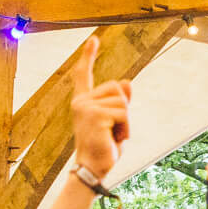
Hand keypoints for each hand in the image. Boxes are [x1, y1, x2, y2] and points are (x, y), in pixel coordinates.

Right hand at [69, 36, 133, 177]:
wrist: (93, 169)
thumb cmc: (104, 148)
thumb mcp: (115, 122)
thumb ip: (120, 102)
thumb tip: (127, 81)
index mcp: (83, 102)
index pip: (83, 75)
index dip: (88, 56)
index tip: (93, 39)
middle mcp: (81, 102)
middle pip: (117, 87)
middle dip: (124, 109)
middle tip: (114, 130)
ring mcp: (86, 107)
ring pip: (123, 101)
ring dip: (126, 122)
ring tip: (113, 136)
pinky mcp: (95, 115)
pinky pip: (124, 113)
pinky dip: (125, 129)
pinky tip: (113, 139)